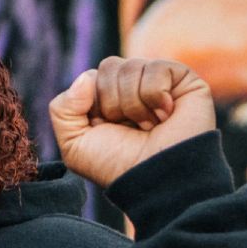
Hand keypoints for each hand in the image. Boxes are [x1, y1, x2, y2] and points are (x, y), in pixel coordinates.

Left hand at [48, 56, 216, 187]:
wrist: (157, 180)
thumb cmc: (119, 166)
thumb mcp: (75, 145)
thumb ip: (62, 108)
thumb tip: (87, 77)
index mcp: (110, 100)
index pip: (91, 76)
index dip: (94, 103)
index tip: (108, 129)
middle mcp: (134, 88)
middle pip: (109, 67)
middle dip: (113, 103)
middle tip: (131, 129)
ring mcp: (160, 82)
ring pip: (131, 67)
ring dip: (134, 105)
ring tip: (150, 127)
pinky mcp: (184, 80)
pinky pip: (156, 69)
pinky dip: (155, 97)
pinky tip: (166, 116)